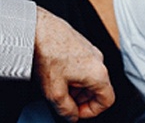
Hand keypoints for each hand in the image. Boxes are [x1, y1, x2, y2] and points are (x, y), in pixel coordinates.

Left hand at [33, 7, 114, 121]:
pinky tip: (56, 73)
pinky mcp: (80, 42)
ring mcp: (89, 48)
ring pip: (89, 76)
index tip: (77, 112)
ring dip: (76, 87)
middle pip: (98, 88)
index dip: (92, 112)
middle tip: (65, 101)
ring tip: (57, 86)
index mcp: (97, 72)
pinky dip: (73, 74)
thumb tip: (71, 116)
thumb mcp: (55, 93)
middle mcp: (97, 58)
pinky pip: (82, 64)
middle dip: (82, 99)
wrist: (37, 29)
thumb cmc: (48, 54)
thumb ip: (66, 111)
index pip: (107, 100)